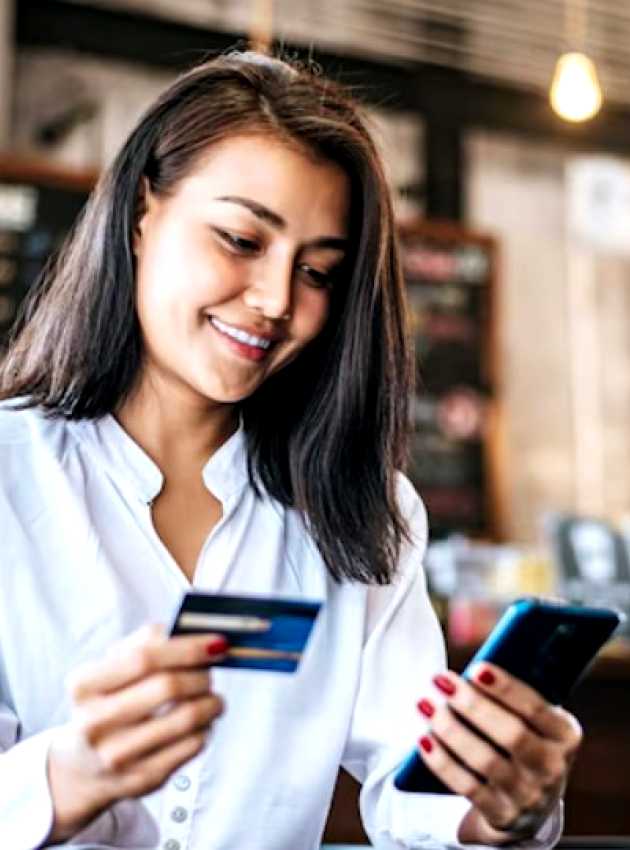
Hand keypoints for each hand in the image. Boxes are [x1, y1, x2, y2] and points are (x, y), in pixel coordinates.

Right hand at [46, 624, 227, 841]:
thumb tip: (196, 634)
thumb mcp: (112, 668)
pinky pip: (192, 744)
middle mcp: (94, 723)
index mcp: (84, 685)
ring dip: (211, 701)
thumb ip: (147, 642)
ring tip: (213, 698)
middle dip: (201, 674)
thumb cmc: (108, 702)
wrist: (85, 766)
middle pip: (168, 686)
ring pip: (186, 717)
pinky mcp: (143, 778)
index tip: (216, 643)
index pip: (143, 657)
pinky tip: (201, 722)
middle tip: (212, 671)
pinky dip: (206, 727)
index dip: (187, 647)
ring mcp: (117, 755)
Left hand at [416, 663, 582, 844]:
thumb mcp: (533, 719)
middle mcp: (552, 767)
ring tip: (425, 704)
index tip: (476, 668)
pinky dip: (442, 762)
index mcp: (565, 734)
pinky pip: (468, 787)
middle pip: (511, 735)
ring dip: (450, 729)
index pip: (536, 708)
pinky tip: (424, 739)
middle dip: (472, 705)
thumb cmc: (524, 740)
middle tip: (440, 680)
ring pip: (485, 761)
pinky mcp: (502, 815)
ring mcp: (529, 795)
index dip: (506, 688)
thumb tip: (472, 670)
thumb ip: (512, 695)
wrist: (531, 803)